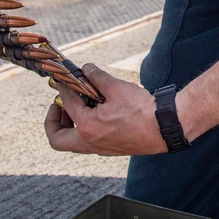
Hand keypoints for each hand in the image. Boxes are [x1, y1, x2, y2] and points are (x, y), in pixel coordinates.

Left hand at [44, 64, 167, 155]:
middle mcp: (90, 142)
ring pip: (72, 143)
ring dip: (69, 125)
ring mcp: (100, 148)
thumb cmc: (142, 110)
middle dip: (53, 120)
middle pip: (58, 138)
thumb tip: (85, 70)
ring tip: (79, 106)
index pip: (67, 104)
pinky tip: (97, 112)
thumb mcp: (117, 88)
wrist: (165, 128)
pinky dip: (84, 127)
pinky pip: (87, 142)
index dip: (63, 88)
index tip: (63, 79)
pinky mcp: (110, 148)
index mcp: (88, 126)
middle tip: (58, 105)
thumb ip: (97, 77)